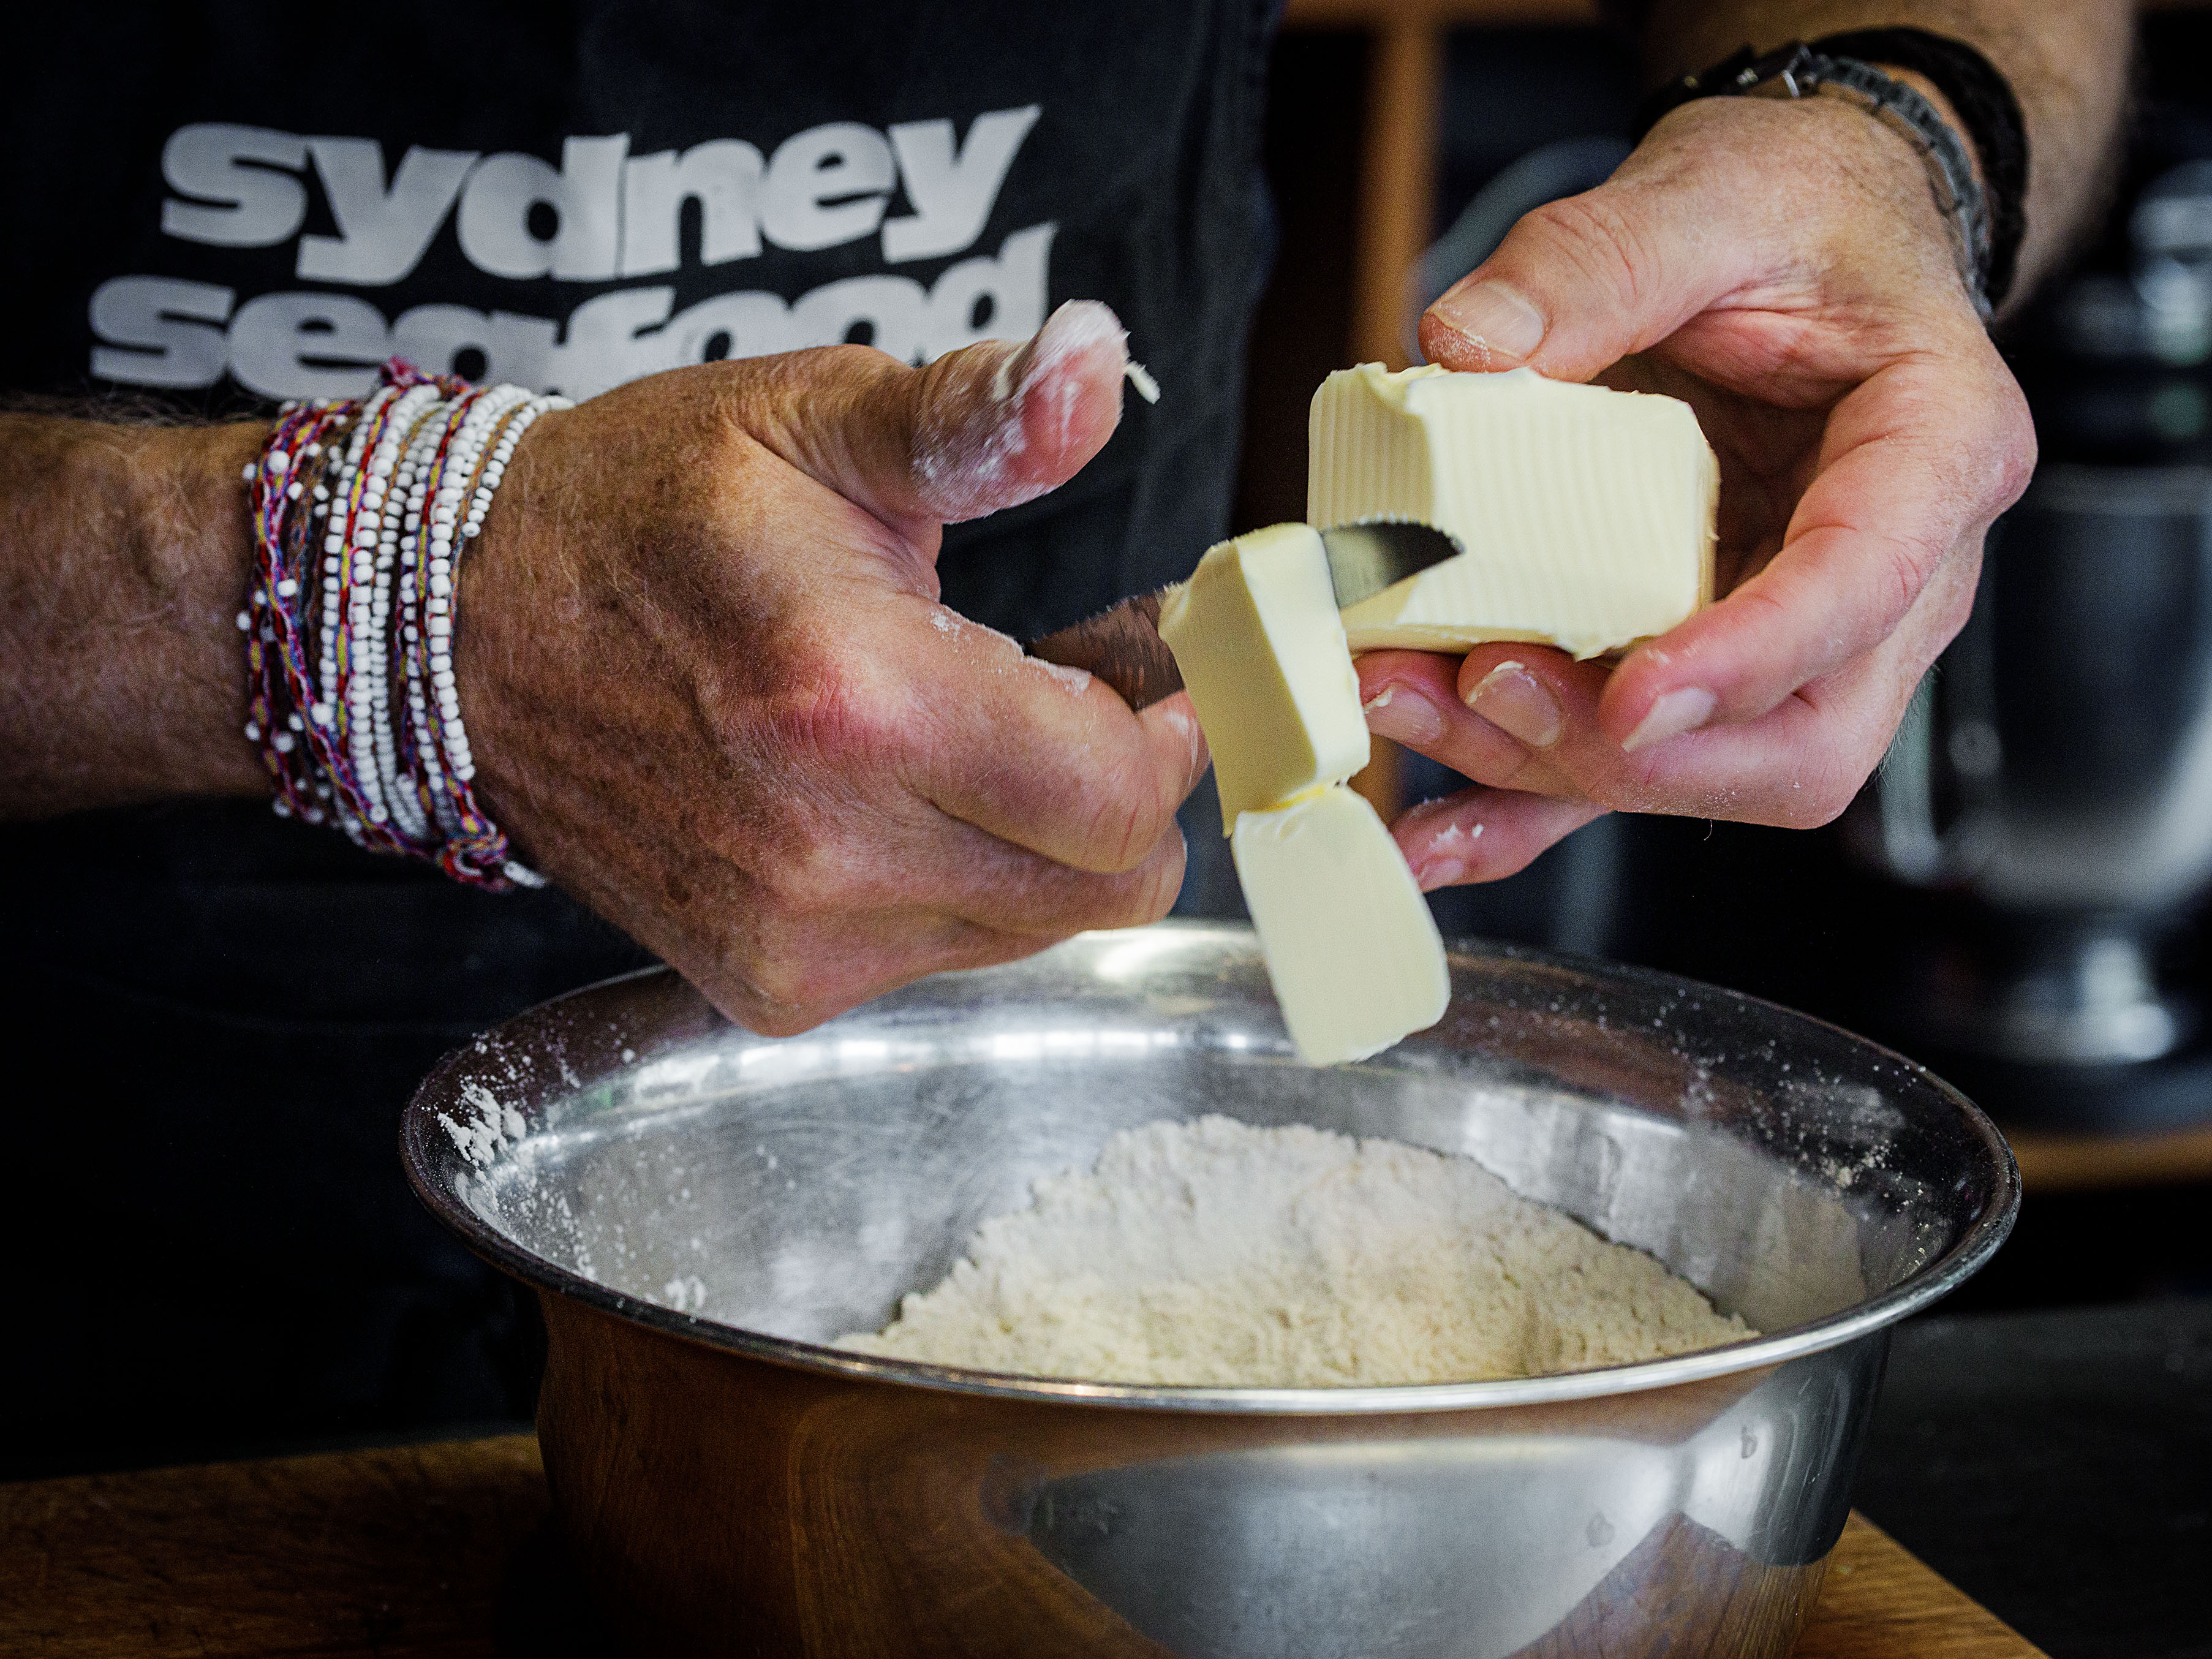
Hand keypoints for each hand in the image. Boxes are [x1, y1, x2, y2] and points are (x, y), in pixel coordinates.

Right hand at [456, 303, 1207, 1033]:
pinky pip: (943, 958)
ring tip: (958, 737)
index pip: (1117, 797)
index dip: (1165, 737)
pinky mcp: (770, 987)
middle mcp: (830, 851)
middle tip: (1065, 702)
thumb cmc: (644, 512)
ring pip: (1035, 931)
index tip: (1141, 676)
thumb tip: (1091, 358)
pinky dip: (956, 889)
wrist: (466, 635)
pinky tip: (889, 801)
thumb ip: (975, 418)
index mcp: (857, 702)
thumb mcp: (812, 419)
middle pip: (1101, 887)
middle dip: (1118, 792)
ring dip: (1037, 843)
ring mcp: (795, 939)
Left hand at [1363, 94, 2033, 889]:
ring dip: (1548, 767)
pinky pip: (1629, 767)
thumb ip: (1593, 261)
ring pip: (1704, 770)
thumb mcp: (1707, 197)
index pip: (1863, 587)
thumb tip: (1467, 348)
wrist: (1804, 231)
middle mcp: (1891, 576)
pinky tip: (1438, 831)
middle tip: (1484, 687)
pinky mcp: (1706, 664)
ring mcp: (1802, 640)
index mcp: (1935, 449)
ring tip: (1406, 705)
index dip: (1749, 661)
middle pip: (1797, 736)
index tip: (1635, 698)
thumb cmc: (1798, 217)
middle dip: (1634, 749)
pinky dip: (1527, 806)